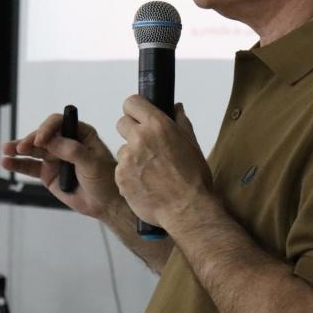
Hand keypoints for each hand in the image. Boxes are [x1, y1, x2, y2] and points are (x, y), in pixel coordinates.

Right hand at [1, 113, 120, 220]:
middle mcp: (65, 142)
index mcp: (81, 134)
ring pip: (33, 150)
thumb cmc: (106, 180)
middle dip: (30, 139)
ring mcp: (55, 157)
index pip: (60, 123)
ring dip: (18, 149)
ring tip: (6, 151)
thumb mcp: (93, 163)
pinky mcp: (47, 173)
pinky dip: (17, 164)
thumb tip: (51, 141)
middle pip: (42, 135)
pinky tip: (6, 163)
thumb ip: (72, 151)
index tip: (41, 140)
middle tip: (20, 148)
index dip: (47, 128)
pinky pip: (30, 166)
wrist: (105, 204)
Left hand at [114, 96, 212, 229]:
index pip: (132, 102)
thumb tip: (176, 107)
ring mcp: (127, 158)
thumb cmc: (193, 178)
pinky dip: (129, 174)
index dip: (135, 109)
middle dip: (131, 131)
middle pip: (121, 123)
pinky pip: (120, 169)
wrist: (186, 209)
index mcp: (158, 125)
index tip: (139, 116)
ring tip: (149, 170)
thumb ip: (180, 122)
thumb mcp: (192, 144)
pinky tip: (145, 182)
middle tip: (145, 144)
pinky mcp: (120, 177)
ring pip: (122, 149)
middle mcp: (139, 138)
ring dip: (131, 155)